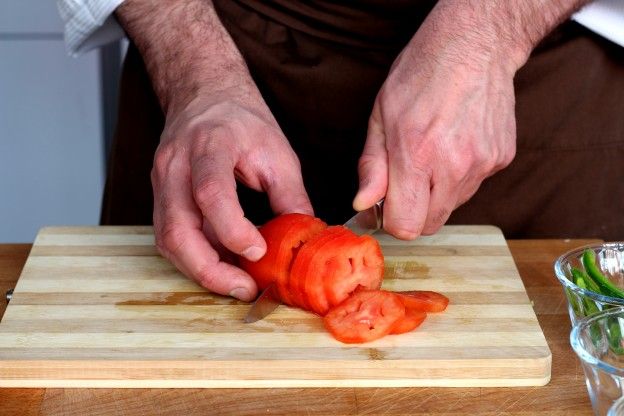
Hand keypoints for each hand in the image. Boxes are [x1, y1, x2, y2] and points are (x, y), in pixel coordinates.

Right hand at [152, 90, 311, 300]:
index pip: (211, 193)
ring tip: (237, 284)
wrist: (204, 96)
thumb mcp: (278, 153)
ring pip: (168, 240)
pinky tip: (222, 265)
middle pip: (177, 229)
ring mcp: (161, 182)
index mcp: (210, 145)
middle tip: (245, 288)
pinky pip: (170, 237)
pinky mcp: (160, 197)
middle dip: (211, 269)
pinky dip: (195, 258)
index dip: (232, 230)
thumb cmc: (242, 122)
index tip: (258, 252)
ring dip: (201, 270)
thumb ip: (290, 196)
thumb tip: (304, 239)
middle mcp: (176, 165)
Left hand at [353, 4, 518, 238]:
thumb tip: (363, 204)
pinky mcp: (501, 159)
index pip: (405, 226)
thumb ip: (372, 166)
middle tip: (407, 179)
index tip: (387, 204)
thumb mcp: (381, 116)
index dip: (391, 220)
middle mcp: (454, 166)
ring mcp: (482, 164)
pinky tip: (455, 144)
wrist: (475, 44)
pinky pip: (473, 186)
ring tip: (434, 153)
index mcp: (417, 155)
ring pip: (452, 207)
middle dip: (413, 211)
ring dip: (437, 193)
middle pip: (430, 225)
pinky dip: (460, 176)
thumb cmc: (421, 74)